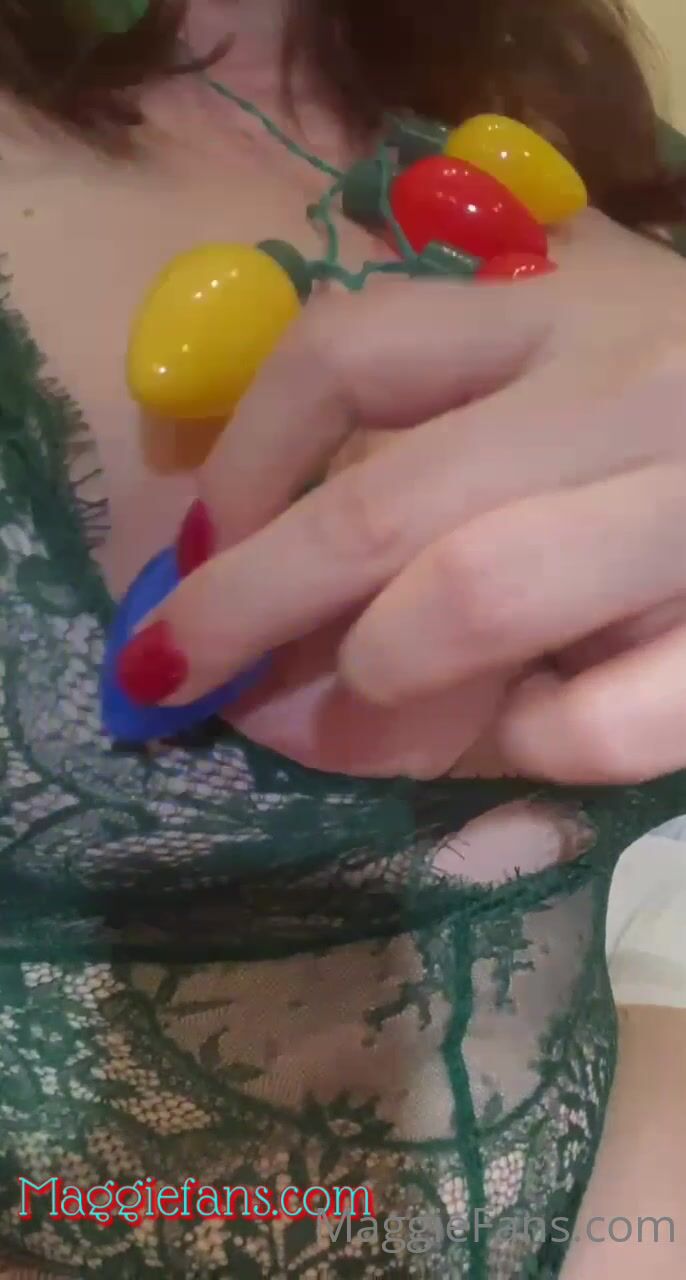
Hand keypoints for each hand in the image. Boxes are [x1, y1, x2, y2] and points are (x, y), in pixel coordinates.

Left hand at [129, 210, 685, 781]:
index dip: (239, 468)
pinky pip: (602, 718)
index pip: (346, 354)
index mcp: (563, 321)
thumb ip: (423, 484)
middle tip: (179, 687)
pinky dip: (534, 748)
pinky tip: (535, 738)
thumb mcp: (555, 426)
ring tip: (343, 725)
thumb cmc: (668, 464)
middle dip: (248, 613)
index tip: (192, 558)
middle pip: (383, 501)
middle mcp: (633, 387)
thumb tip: (250, 615)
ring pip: (476, 594)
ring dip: (373, 687)